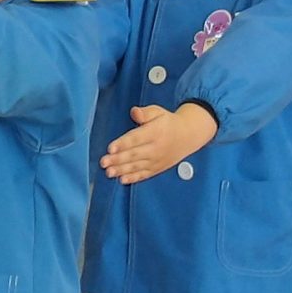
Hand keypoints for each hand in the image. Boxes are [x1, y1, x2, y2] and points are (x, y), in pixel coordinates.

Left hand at [100, 102, 218, 184]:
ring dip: (121, 170)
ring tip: (108, 172)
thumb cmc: (168, 123)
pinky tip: (122, 180)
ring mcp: (156, 160)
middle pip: (134, 154)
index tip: (111, 148)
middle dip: (117, 159)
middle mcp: (156, 148)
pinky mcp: (156, 168)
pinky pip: (144, 174)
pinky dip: (133, 178)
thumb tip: (134, 112)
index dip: (123, 144)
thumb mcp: (158, 112)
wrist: (187, 136)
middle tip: (103, 162)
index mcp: (155, 132)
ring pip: (137, 166)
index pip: (136, 138)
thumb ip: (145, 113)